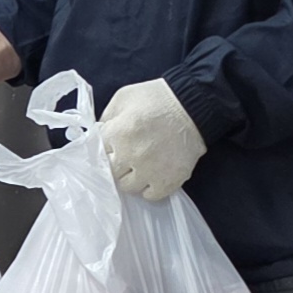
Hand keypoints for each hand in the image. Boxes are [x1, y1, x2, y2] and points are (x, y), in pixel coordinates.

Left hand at [98, 77, 205, 200]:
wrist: (195, 105)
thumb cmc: (158, 97)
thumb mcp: (124, 97)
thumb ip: (107, 116)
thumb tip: (98, 133)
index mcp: (117, 133)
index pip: (97, 151)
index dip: (105, 147)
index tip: (112, 145)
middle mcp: (130, 156)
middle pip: (111, 172)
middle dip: (116, 163)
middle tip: (125, 155)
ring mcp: (149, 171)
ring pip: (127, 187)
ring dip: (131, 177)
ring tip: (139, 166)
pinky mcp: (168, 181)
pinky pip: (151, 195)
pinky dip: (150, 188)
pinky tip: (152, 175)